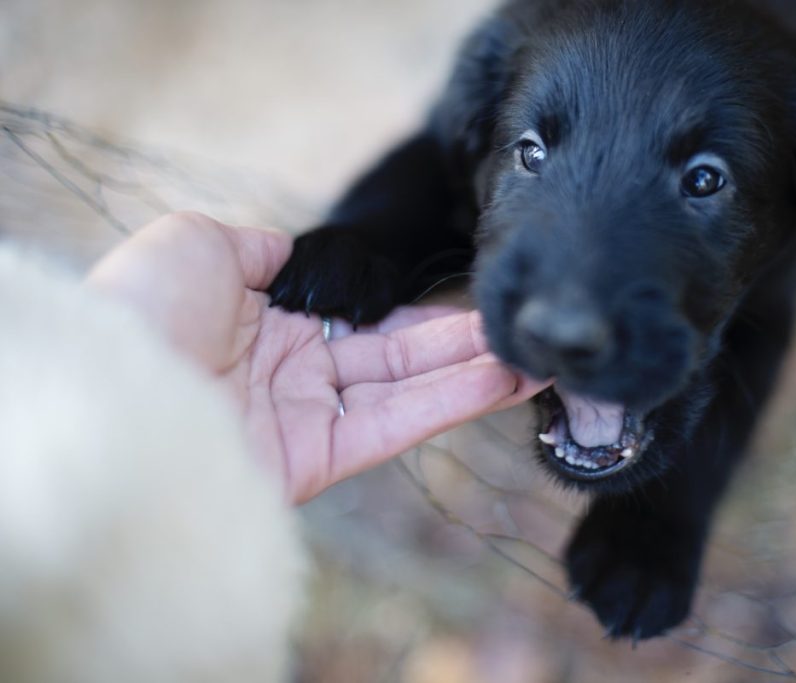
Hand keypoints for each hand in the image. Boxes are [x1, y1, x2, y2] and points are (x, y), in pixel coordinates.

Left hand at [87, 212, 548, 502]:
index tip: (472, 291)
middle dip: (462, 339)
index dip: (418, 304)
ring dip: (474, 372)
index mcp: (268, 321)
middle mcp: (294, 371)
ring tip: (539, 355)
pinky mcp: (317, 459)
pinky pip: (396, 424)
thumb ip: (264, 249)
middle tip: (527, 324)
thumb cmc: (143, 307)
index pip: (362, 313)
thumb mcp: (198, 244)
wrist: (107, 386)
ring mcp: (308, 416)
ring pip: (407, 390)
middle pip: (396, 353)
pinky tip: (503, 379)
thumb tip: (297, 255)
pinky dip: (451, 402)